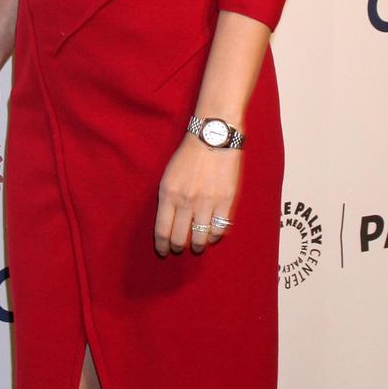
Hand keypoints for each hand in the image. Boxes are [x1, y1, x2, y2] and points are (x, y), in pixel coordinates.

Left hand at [154, 136, 239, 256]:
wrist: (213, 137)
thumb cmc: (189, 154)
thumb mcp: (168, 175)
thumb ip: (167, 198)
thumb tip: (169, 222)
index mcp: (168, 194)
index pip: (162, 230)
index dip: (162, 245)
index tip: (163, 251)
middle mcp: (186, 201)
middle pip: (179, 237)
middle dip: (178, 247)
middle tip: (179, 248)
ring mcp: (206, 203)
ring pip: (200, 237)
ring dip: (197, 245)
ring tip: (197, 246)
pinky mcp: (225, 201)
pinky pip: (219, 228)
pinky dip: (214, 236)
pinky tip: (211, 236)